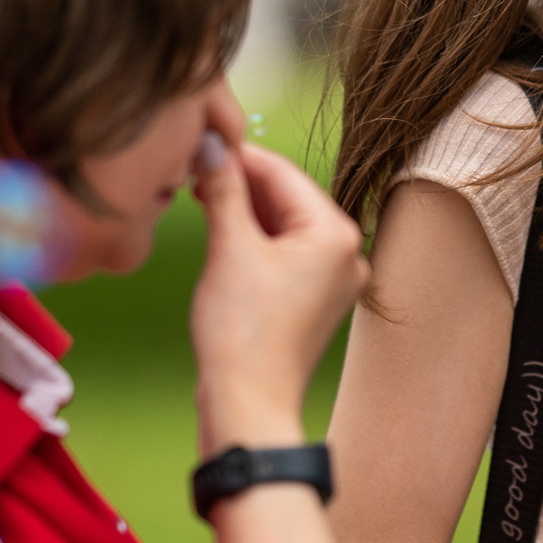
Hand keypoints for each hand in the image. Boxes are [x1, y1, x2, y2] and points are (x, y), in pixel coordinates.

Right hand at [190, 131, 368, 455]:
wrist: (247, 403)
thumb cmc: (242, 332)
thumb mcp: (230, 248)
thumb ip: (224, 189)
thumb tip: (211, 144)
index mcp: (337, 235)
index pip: (284, 174)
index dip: (240, 154)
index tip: (204, 139)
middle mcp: (346, 254)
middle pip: (287, 198)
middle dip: (242, 183)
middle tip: (196, 167)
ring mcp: (333, 279)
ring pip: (284, 225)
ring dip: (245, 210)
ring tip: (202, 194)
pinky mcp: (313, 300)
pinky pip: (284, 253)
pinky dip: (254, 239)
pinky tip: (221, 228)